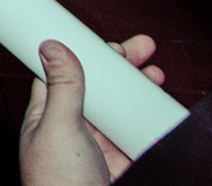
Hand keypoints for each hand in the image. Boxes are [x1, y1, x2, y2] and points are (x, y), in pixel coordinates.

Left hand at [20, 35, 164, 185]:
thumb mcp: (59, 128)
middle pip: (99, 89)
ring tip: (158, 79)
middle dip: (123, 69)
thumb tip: (52, 46)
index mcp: (48, 116)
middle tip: (147, 50)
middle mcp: (72, 129)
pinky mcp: (120, 166)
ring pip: (120, 112)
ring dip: (140, 93)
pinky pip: (138, 138)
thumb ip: (62, 89)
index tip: (111, 40)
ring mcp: (98, 149)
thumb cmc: (57, 184)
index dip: (88, 52)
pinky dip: (152, 124)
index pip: (65, 72)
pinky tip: (163, 114)